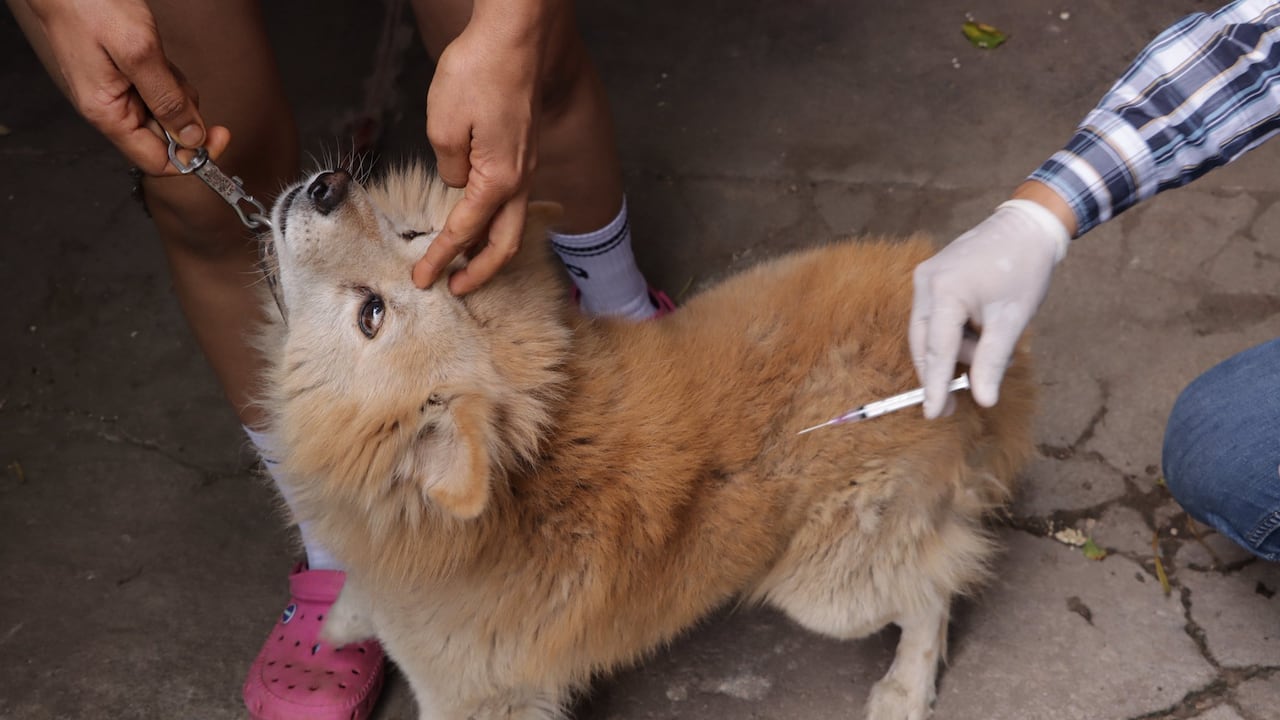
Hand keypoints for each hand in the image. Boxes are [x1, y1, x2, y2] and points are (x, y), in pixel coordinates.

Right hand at [25, 0, 228, 174]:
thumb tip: (192, 138)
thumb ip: (167, 99)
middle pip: (165, 138)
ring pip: (165, 113)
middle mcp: (111, 110)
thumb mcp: (139, 53)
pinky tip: (157, 55)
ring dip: (177, 94)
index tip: (219, 135)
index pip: (157, 162)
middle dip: (186, 116)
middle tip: (180, 82)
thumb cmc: (89, 6)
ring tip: (161, 61)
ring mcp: (116, 94)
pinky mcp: (122, 78)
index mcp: (108, 114)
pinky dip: (168, 79)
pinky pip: (157, 91)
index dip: (193, 156)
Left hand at [411, 2, 558, 293]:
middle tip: (457, 288)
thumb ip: (448, 164)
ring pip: (513, 222)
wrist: (517, 37)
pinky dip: (497, 220)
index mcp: (498, 179)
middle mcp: (519, 178)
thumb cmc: (481, 72)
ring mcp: (526, 165)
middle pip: (505, 243)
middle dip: (481, 271)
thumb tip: (457, 181)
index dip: (441, 258)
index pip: (465, 231)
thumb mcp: (444, 124)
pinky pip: (513, 199)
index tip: (423, 279)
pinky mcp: (524, 150)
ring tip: (469, 262)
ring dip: (492, 248)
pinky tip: (483, 218)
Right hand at [909, 194, 1070, 417]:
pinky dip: (950, 335)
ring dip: (952, 352)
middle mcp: (925, 283)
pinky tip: (976, 336)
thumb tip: (983, 399)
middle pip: (924, 344)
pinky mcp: (929, 277)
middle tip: (954, 406)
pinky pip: (932, 318)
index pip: (937, 350)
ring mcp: (924, 278)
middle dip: (941, 373)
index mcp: (945, 291)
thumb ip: (993, 361)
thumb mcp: (1012, 320)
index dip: (935, 386)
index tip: (934, 414)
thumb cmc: (1022, 269)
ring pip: (927, 333)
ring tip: (987, 352)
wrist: (1025, 227)